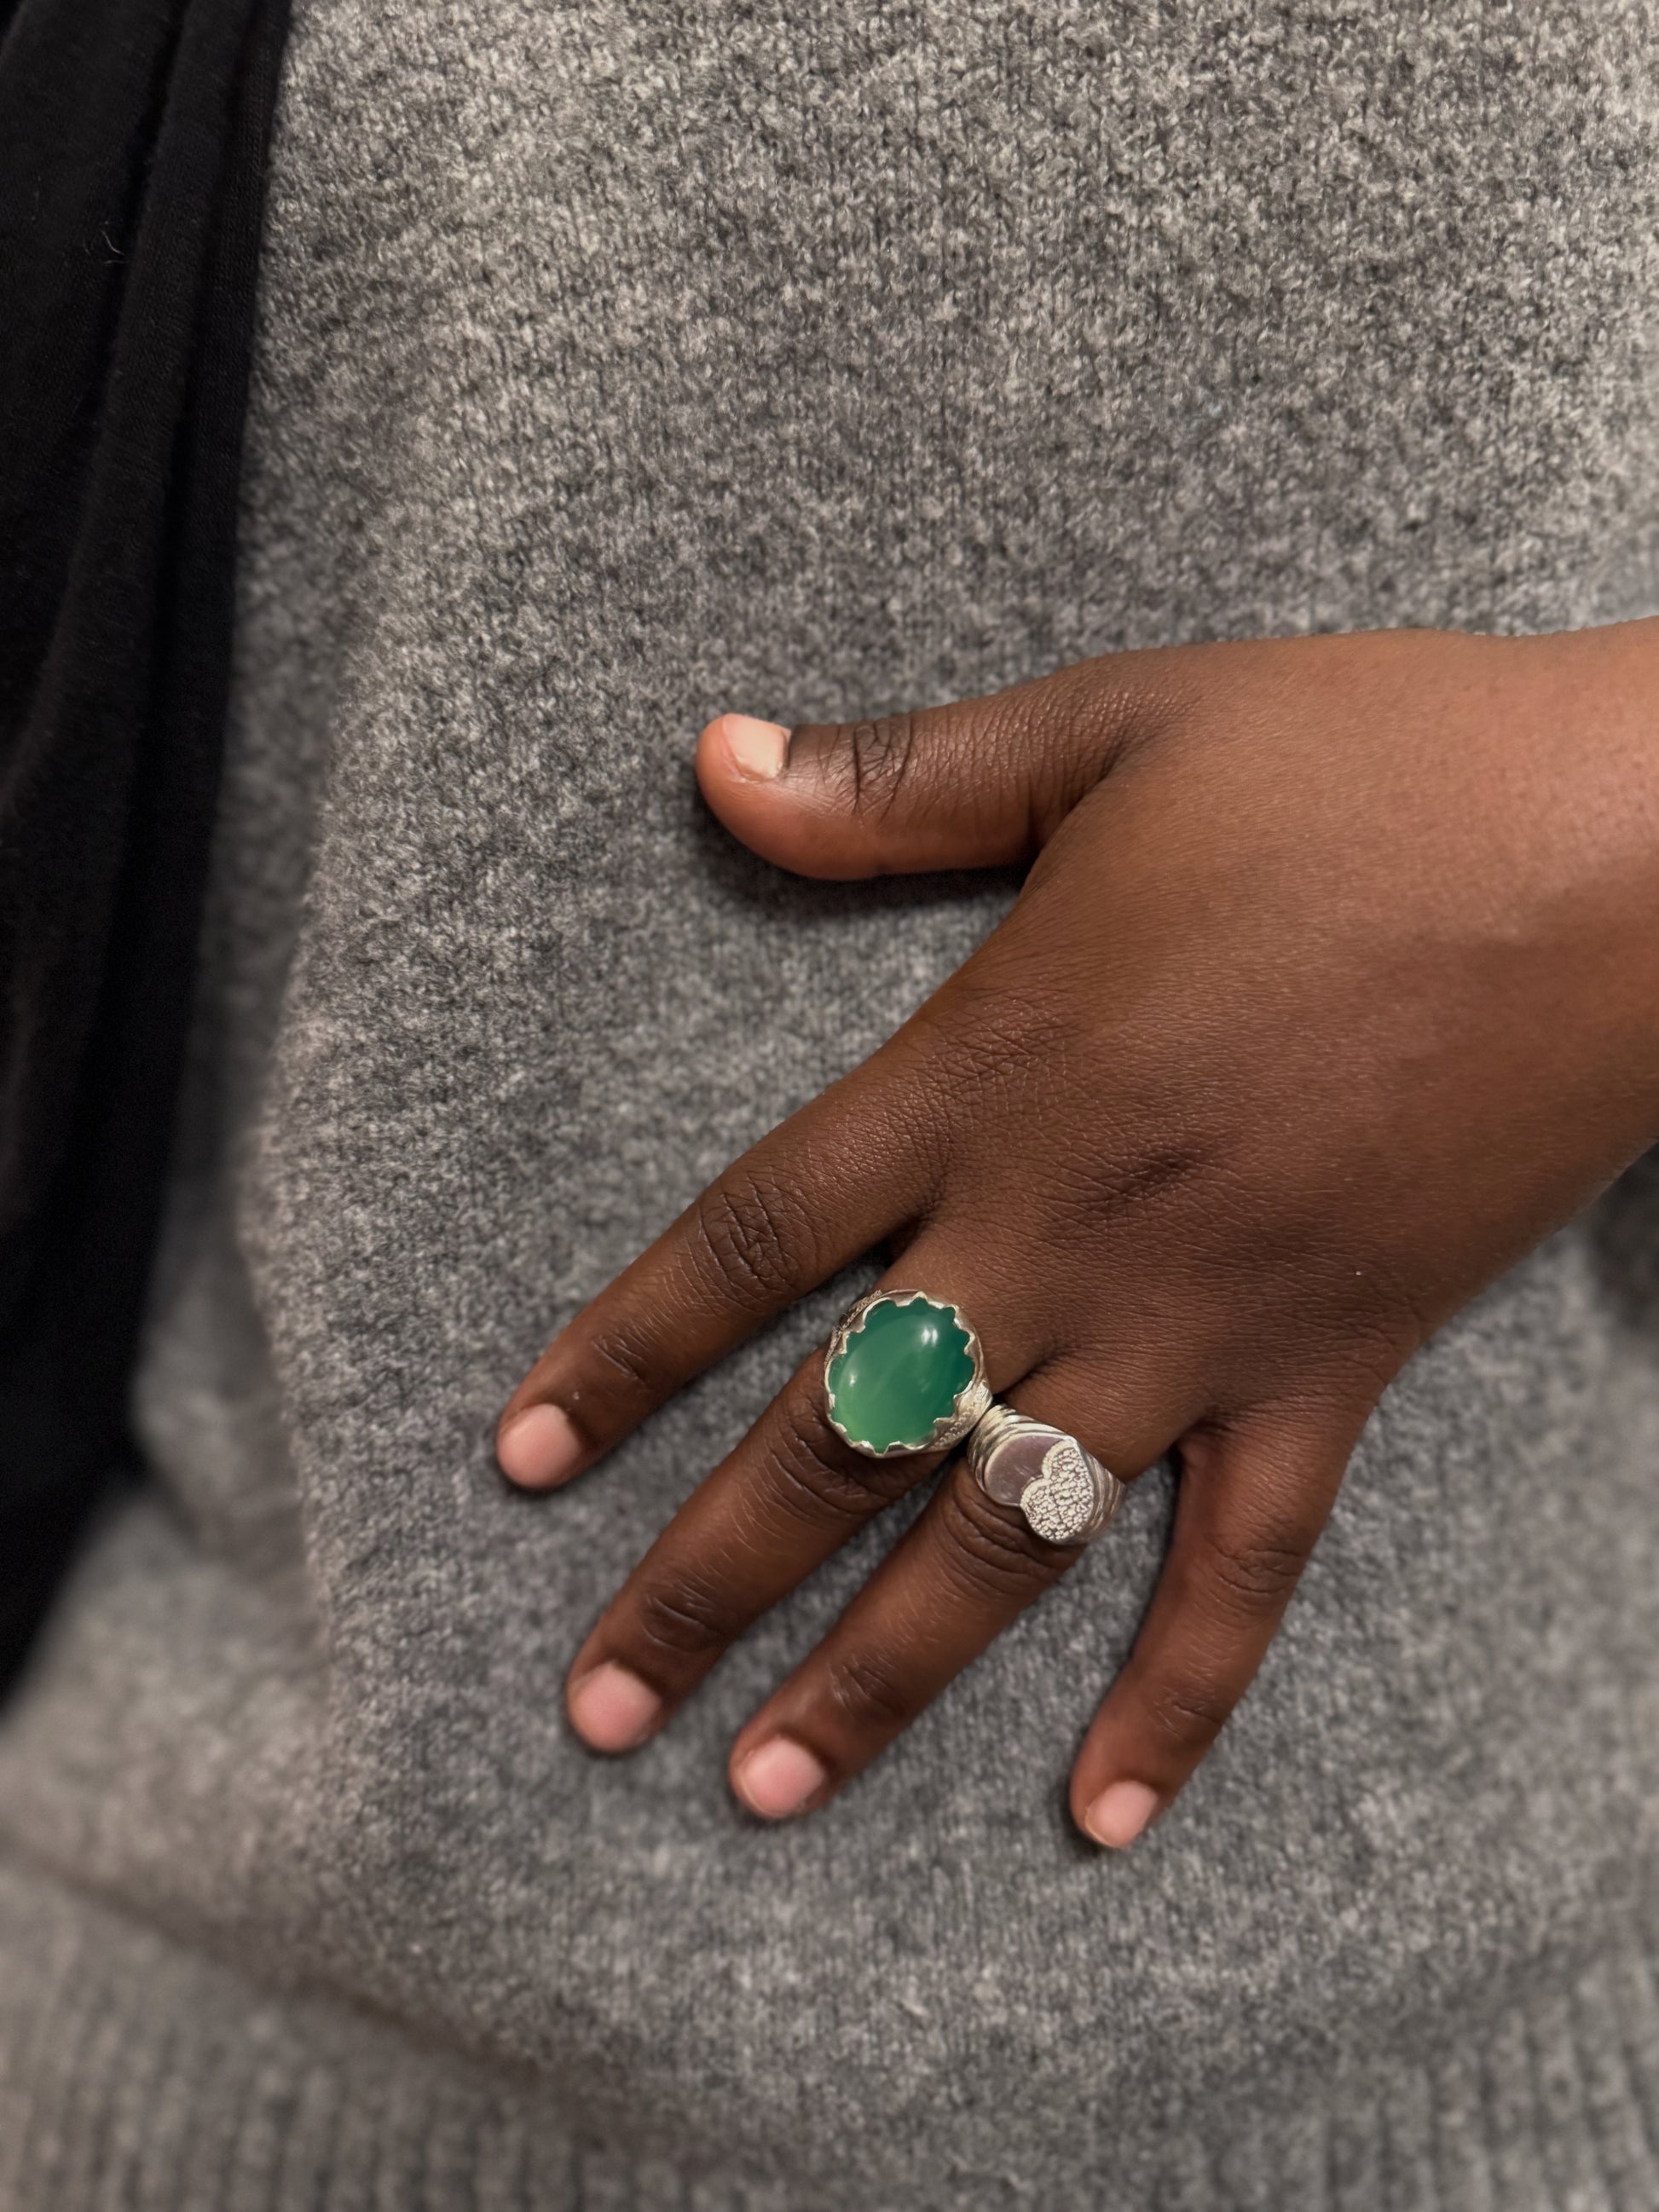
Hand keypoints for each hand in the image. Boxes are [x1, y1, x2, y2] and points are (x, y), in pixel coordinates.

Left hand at [496, 621, 1658, 1843]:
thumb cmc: (1369, 765)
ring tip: (764, 1785)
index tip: (519, 1459)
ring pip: (1004, 1536)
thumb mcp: (1109, 730)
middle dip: (707, 1577)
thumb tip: (707, 759)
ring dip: (878, 1671)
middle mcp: (1066, 1228)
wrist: (1629, 853)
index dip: (624, 1350)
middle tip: (595, 1707)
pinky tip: (1105, 1817)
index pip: (752, 1241)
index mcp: (989, 1071)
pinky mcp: (1337, 1369)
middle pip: (843, 1432)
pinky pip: (1242, 1569)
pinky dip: (1178, 1698)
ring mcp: (1203, 1321)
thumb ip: (895, 781)